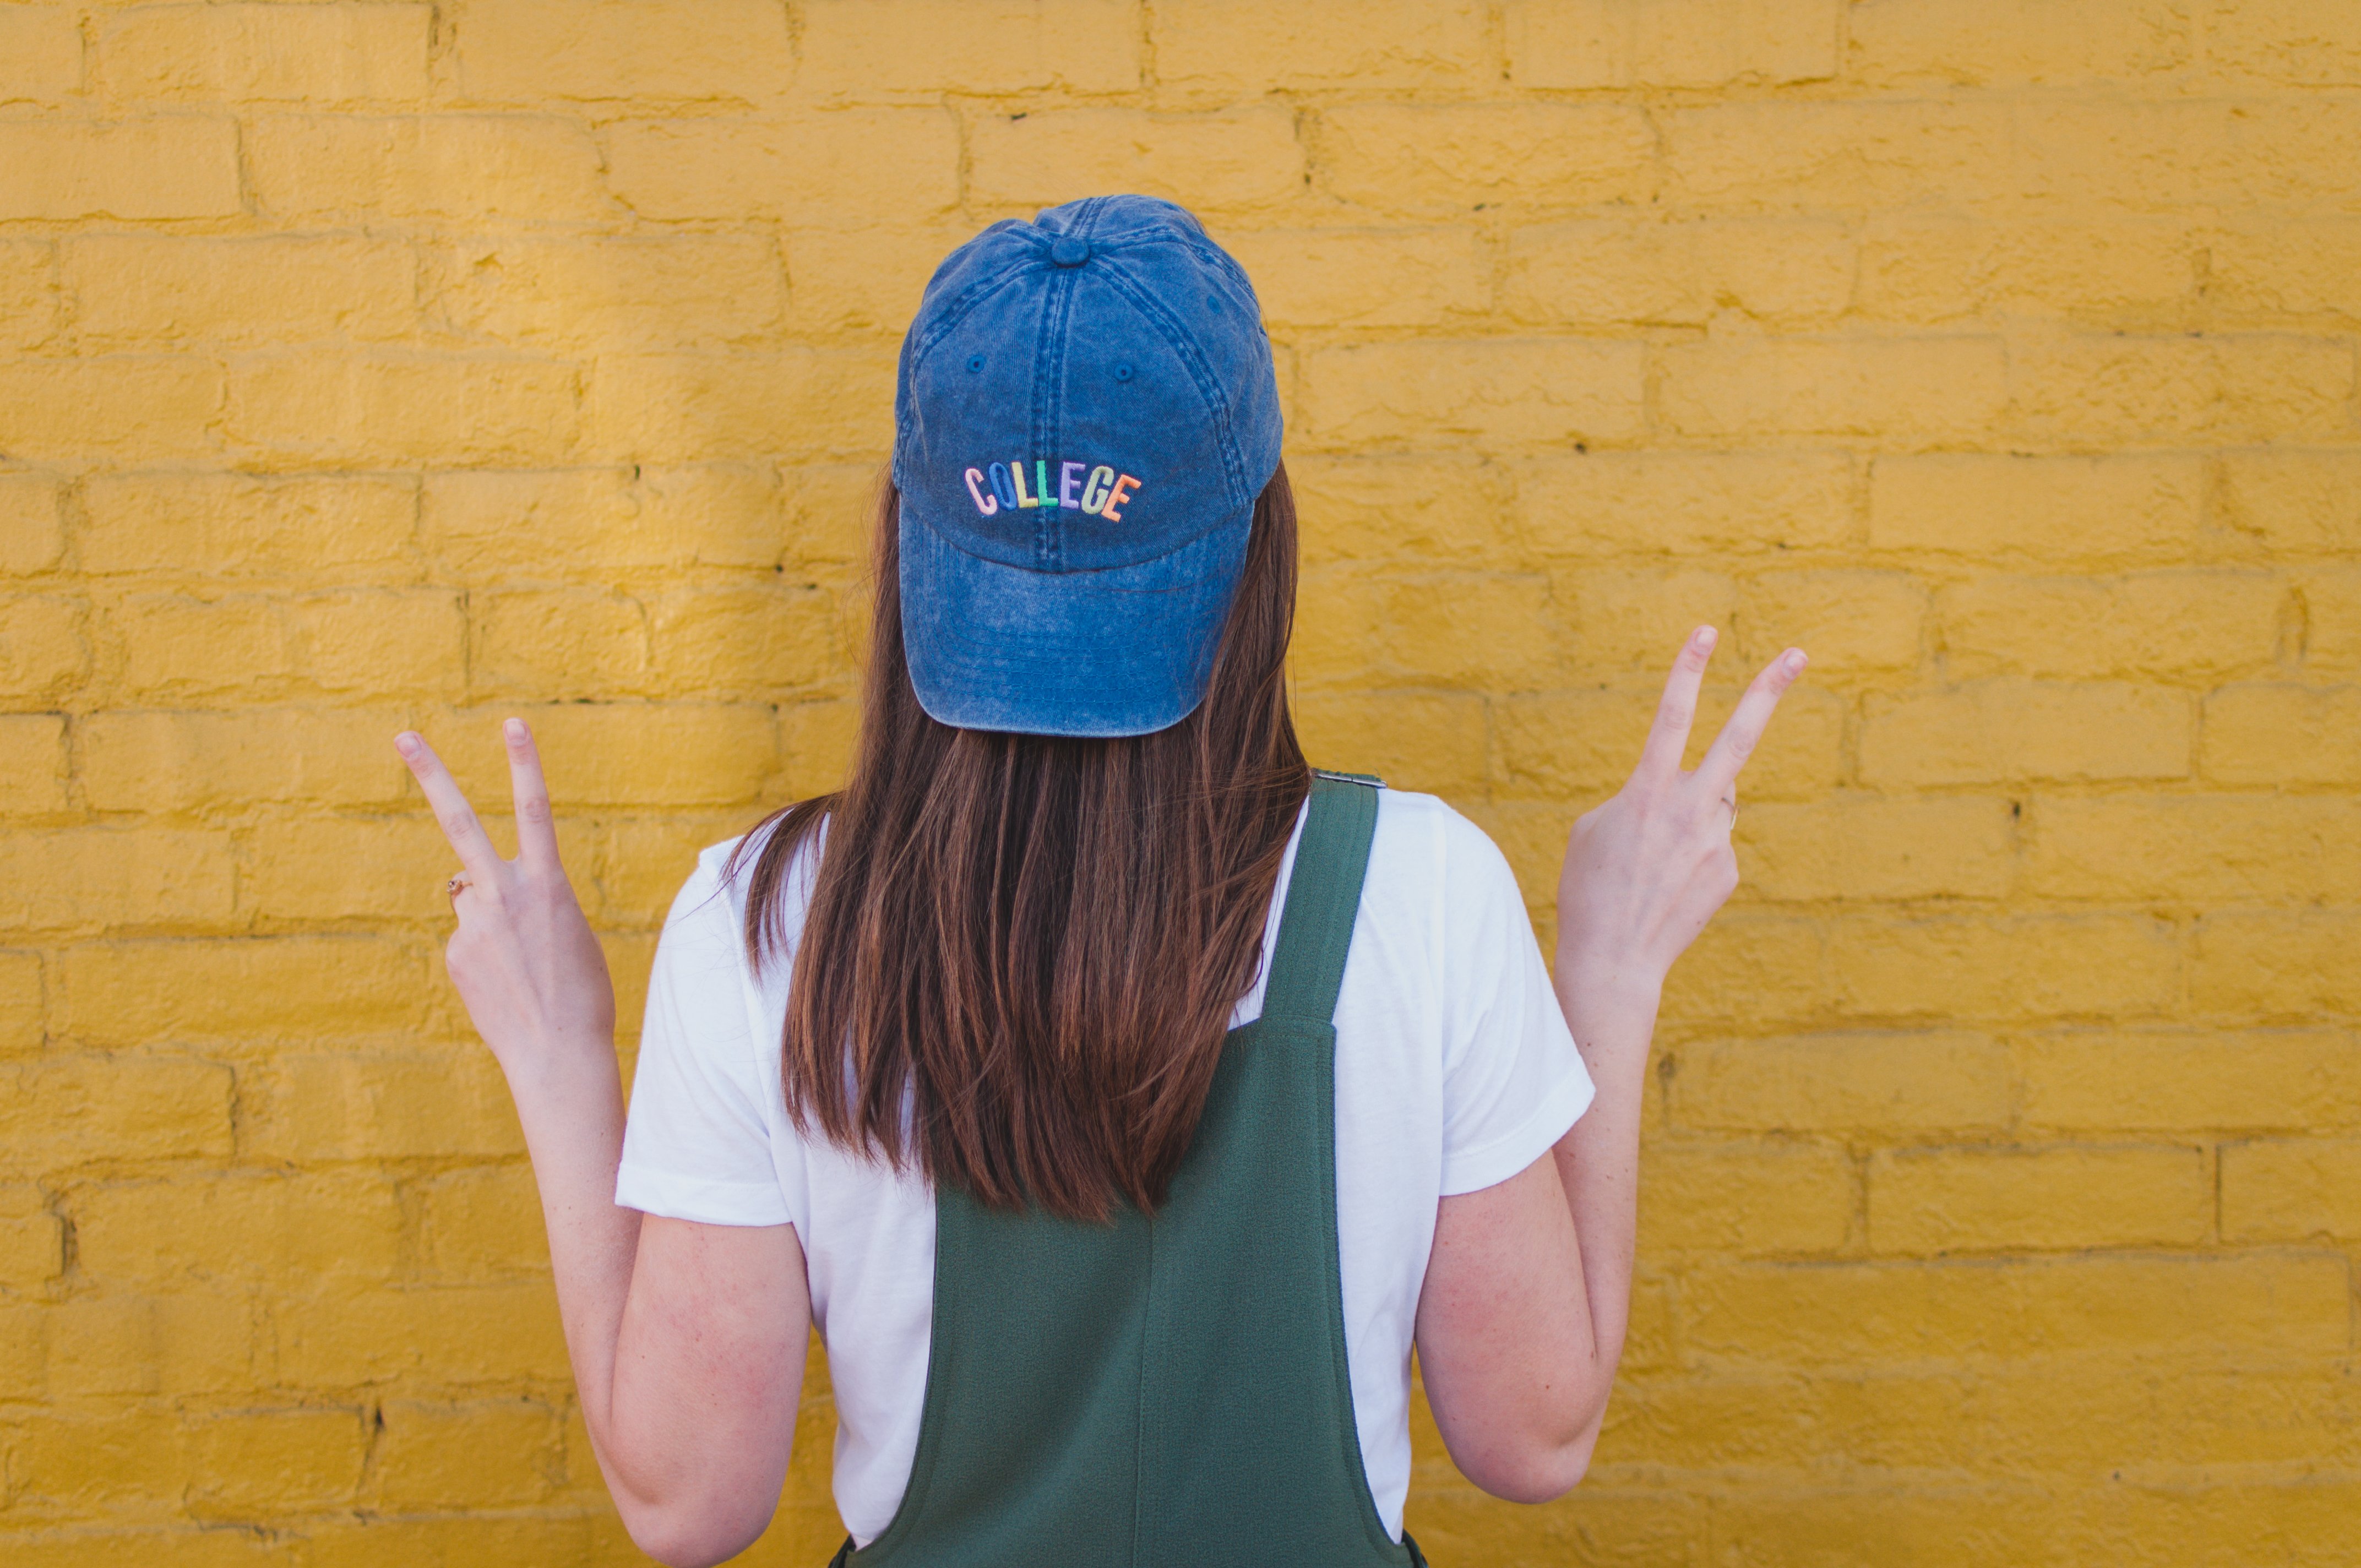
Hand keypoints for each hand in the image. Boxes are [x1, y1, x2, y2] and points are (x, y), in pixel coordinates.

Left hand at [396, 719, 614, 1081]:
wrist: (560, 1053)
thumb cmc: (581, 993)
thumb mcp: (568, 932)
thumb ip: (523, 899)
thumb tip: (466, 890)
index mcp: (548, 885)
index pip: (535, 810)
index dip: (524, 764)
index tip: (512, 723)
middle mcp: (504, 894)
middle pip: (461, 822)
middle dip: (432, 775)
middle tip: (403, 735)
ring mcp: (472, 924)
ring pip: (471, 899)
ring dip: (491, 920)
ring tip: (519, 964)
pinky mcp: (454, 955)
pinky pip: (467, 939)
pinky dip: (484, 956)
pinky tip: (504, 985)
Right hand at [1555, 627, 1805, 1000]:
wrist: (1613, 960)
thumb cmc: (1589, 888)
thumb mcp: (1596, 828)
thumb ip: (1643, 797)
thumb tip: (1689, 795)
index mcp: (1647, 792)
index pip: (1671, 716)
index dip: (1688, 669)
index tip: (1707, 630)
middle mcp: (1691, 810)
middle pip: (1739, 738)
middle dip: (1767, 690)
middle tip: (1798, 654)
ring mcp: (1717, 841)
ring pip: (1714, 802)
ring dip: (1688, 815)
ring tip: (1653, 862)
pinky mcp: (1730, 871)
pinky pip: (1713, 843)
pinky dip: (1690, 854)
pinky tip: (1667, 886)